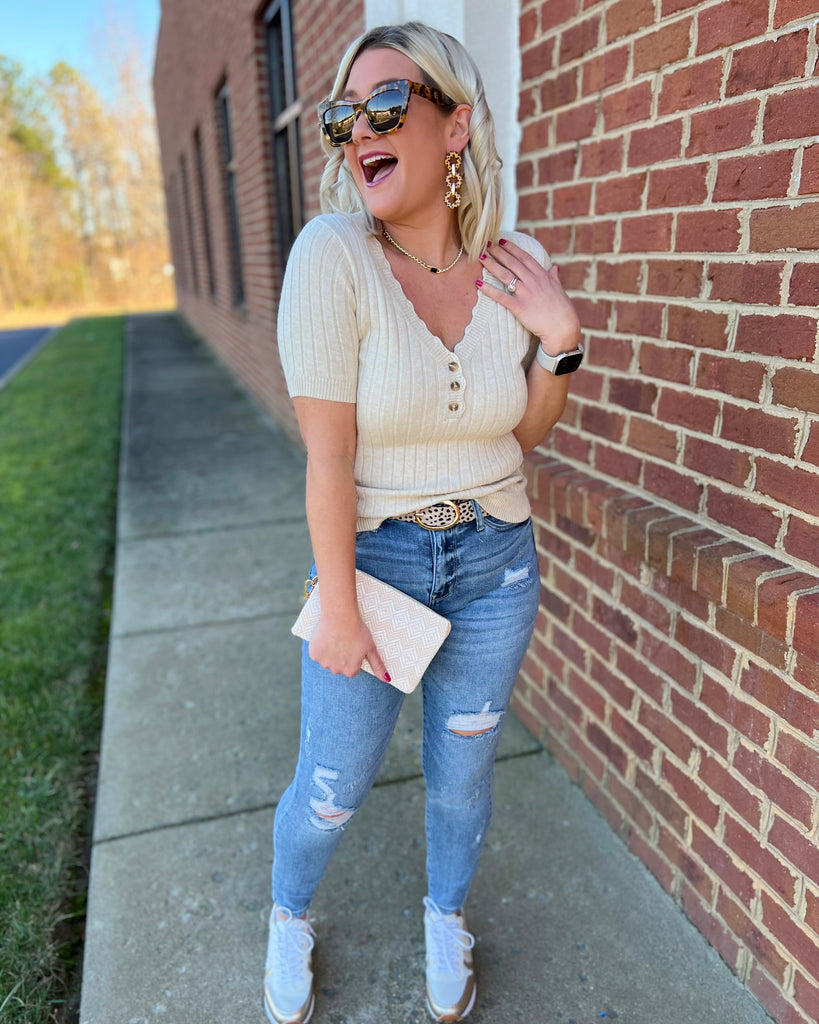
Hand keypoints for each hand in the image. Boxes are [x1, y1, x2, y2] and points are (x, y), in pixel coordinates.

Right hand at [309, 611, 389, 680]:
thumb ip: (378, 666)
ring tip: (336, 637)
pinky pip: (317, 654)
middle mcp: (336, 670)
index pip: (353, 669)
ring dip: (330, 653)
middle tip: (345, 641)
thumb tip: (387, 680)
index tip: (354, 646)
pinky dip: (320, 647)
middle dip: (342, 657)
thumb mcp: (371, 648)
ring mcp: (324, 663)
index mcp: (350, 671)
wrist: (340, 616)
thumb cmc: (357, 631)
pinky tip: (326, 637)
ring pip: (328, 660)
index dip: (354, 657)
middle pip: (339, 666)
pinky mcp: (314, 654)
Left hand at [478, 238, 580, 355]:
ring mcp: (526, 294)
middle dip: (498, 252)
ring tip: (481, 257)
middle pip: (512, 263)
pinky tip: (478, 283)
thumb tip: (554, 268)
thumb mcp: (559, 289)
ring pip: (505, 276)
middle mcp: (533, 281)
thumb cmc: (562, 309)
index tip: (502, 241)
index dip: (512, 248)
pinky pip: (501, 297)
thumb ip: (554, 277)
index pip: (524, 257)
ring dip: (492, 265)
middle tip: (486, 243)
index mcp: (542, 275)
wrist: (562, 328)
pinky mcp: (519, 307)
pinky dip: (488, 289)